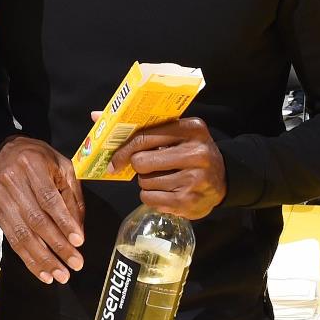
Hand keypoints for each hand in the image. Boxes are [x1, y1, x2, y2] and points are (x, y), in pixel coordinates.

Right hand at [0, 136, 84, 283]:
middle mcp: (12, 181)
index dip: (63, 221)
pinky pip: (12, 240)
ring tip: (60, 275)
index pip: (48, 197)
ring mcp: (0, 198)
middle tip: (75, 265)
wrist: (4, 151)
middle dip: (57, 245)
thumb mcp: (62, 167)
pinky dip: (28, 259)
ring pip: (22, 234)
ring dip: (43, 259)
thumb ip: (72, 196)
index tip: (79, 242)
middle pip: (35, 219)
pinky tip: (42, 272)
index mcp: (32, 164)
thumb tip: (79, 232)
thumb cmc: (39, 159)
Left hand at [109, 118, 225, 219]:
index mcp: (191, 128)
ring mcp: (195, 179)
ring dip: (146, 182)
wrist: (223, 179)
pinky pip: (151, 200)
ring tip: (163, 178)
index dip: (123, 150)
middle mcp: (197, 153)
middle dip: (139, 167)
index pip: (144, 137)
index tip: (114, 160)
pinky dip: (151, 197)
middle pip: (142, 162)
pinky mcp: (190, 202)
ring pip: (145, 182)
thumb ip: (139, 126)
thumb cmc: (189, 151)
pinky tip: (166, 192)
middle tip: (148, 167)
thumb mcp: (174, 132)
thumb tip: (96, 117)